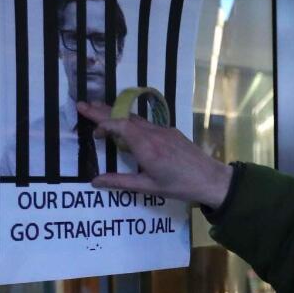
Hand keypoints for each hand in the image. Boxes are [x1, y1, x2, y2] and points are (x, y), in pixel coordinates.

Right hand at [77, 101, 232, 207]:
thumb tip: (95, 181)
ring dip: (116, 114)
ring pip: (136, 118)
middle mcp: (154, 133)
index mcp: (146, 146)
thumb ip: (120, 182)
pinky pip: (147, 123)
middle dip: (102, 110)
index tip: (92, 131)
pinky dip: (131, 121)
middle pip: (124, 116)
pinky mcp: (171, 132)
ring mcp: (164, 130)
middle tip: (82, 105)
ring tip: (98, 110)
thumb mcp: (148, 187)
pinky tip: (125, 126)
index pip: (119, 125)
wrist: (211, 179)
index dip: (102, 123)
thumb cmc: (179, 186)